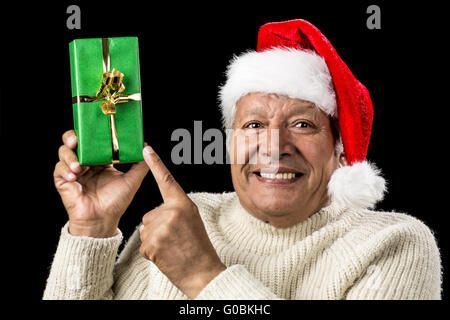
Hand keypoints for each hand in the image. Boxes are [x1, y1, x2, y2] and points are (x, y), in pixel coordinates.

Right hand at [54, 130, 148, 237]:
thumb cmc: (116, 202)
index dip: (91, 132)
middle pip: (74, 141)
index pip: (93, 140)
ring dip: (69, 156)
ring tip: (79, 166)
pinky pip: (58, 169)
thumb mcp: (132, 180)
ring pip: (64, 152)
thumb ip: (140, 164)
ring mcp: (73, 171)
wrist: (103, 220)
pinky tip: (74, 176)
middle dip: (73, 137)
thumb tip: (146, 147)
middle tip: (77, 140)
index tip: (95, 128)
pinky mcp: (63, 181)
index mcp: (100, 161)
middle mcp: (86, 163)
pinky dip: (65, 170)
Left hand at [139, 146, 225, 298]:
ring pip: (145, 229)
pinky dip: (151, 251)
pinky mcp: (151, 243)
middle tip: (174, 238)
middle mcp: (171, 212)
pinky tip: (164, 254)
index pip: (166, 180)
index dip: (156, 164)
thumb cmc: (198, 246)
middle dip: (157, 226)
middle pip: (150, 214)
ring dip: (154, 239)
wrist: (201, 271)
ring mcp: (160, 227)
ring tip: (171, 247)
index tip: (146, 149)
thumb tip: (156, 213)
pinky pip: (143, 243)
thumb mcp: (192, 219)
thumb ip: (175, 209)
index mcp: (183, 204)